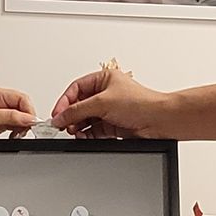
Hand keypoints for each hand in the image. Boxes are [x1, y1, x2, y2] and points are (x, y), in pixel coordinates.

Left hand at [0, 85, 36, 141]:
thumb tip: (27, 117)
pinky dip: (18, 132)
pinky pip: (16, 125)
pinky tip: (12, 136)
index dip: (29, 110)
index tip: (31, 123)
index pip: (22, 98)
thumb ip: (9, 117)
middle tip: (22, 130)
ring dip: (21, 127)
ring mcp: (0, 113)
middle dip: (26, 120)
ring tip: (15, 134)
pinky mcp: (0, 123)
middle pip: (23, 107)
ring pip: (21, 117)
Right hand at [51, 63, 176, 137]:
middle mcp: (106, 93)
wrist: (158, 121)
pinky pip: (93, 130)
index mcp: (103, 78)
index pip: (76, 88)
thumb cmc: (141, 103)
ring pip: (85, 119)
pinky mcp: (112, 124)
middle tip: (63, 125)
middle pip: (79, 105)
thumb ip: (77, 110)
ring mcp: (109, 110)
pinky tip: (83, 136)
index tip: (56, 114)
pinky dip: (87, 134)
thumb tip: (60, 117)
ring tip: (74, 131)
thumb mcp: (102, 102)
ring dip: (78, 126)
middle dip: (70, 116)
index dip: (64, 101)